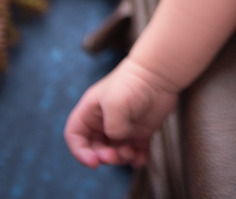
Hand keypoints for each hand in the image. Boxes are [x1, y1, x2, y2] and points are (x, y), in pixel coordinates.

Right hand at [64, 57, 178, 168]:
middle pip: (95, 148)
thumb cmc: (133, 83)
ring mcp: (122, 127)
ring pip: (114, 152)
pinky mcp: (140, 131)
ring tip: (131, 153)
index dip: (80, 151)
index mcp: (90, 111)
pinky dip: (136, 159)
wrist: (160, 73)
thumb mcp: (115, 104)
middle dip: (104, 156)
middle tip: (116, 156)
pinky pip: (135, 152)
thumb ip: (112, 127)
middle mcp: (104, 121)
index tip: (93, 162)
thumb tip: (118, 140)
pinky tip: (140, 160)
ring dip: (120, 158)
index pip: (75, 136)